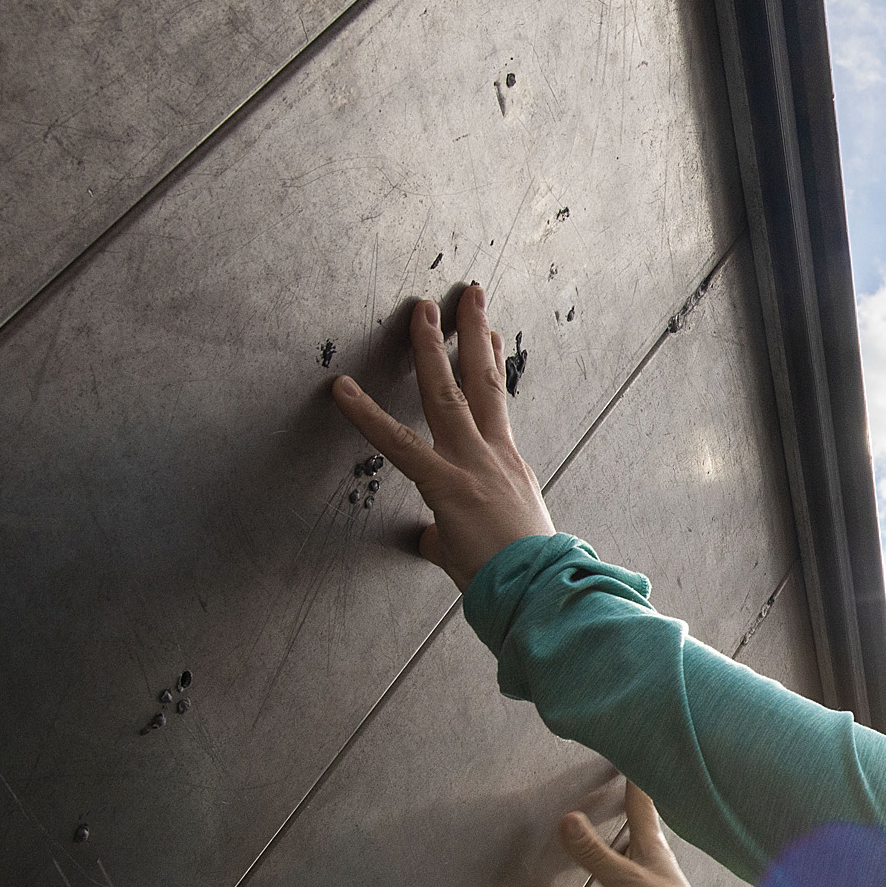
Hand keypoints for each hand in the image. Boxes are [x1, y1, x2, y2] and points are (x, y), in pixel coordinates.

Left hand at [331, 282, 554, 589]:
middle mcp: (495, 456)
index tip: (491, 335)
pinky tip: (342, 390)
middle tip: (467, 295)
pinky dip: (367, 416)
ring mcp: (473, 466)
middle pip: (483, 383)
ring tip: (422, 310)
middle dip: (474, 334)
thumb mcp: (496, 544)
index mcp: (510, 468)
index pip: (499, 405)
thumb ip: (453, 533)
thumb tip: (431, 537)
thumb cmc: (524, 577)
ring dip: (433, 348)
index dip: (493, 365)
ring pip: (449, 394)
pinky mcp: (448, 486)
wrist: (543, 591)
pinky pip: (397, 444)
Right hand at [560, 781, 722, 886]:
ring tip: (583, 838)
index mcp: (654, 852)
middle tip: (602, 790)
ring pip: (613, 871)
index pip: (642, 808)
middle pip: (628, 836)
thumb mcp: (628, 881)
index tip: (630, 754)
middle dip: (617, 816)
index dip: (635, 783)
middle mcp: (645, 870)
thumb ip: (595, 854)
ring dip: (601, 858)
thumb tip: (566, 818)